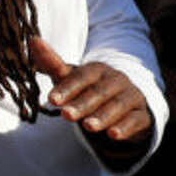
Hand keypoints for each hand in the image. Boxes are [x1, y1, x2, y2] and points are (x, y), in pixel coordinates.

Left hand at [32, 37, 153, 165]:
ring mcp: (131, 96)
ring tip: (87, 127)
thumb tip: (33, 40)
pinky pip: (135, 120)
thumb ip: (52, 63)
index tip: (51, 99)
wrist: (124, 102)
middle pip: (98, 92)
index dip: (67, 88)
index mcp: (97, 69)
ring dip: (102, 116)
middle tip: (65, 115)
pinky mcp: (142, 115)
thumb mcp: (70, 77)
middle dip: (82, 104)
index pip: (81, 76)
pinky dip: (125, 128)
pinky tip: (113, 135)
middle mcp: (116, 80)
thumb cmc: (89, 88)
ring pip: (117, 106)